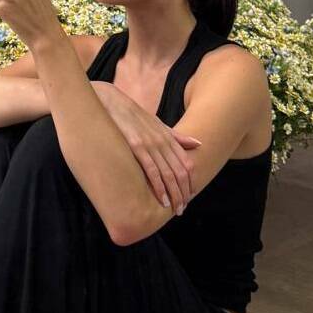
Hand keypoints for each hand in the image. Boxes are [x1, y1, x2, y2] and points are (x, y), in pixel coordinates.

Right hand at [91, 80, 200, 214]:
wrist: (113, 102)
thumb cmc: (134, 116)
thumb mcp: (158, 125)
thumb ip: (177, 137)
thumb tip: (199, 144)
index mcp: (169, 138)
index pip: (187, 164)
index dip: (190, 182)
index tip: (189, 197)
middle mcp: (163, 142)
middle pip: (180, 172)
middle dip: (183, 193)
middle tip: (182, 209)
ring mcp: (151, 144)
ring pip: (169, 174)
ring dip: (173, 194)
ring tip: (174, 209)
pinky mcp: (137, 147)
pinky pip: (152, 171)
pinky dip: (159, 187)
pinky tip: (161, 199)